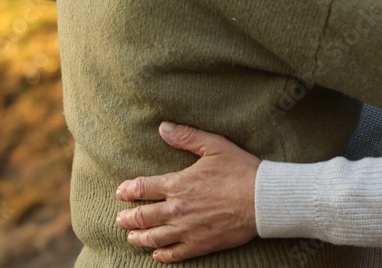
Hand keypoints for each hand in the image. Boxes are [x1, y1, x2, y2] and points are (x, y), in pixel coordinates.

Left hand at [115, 122, 259, 262]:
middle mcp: (177, 209)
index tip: (121, 192)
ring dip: (138, 237)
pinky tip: (157, 253)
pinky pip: (174, 253)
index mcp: (178, 184)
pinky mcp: (200, 244)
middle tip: (120, 218)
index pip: (143, 188)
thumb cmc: (240, 170)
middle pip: (142, 217)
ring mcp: (187, 229)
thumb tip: (163, 127)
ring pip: (153, 237)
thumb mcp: (214, 146)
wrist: (261, 200)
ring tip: (131, 237)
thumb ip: (187, 136)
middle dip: (127, 218)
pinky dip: (162, 254)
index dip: (128, 190)